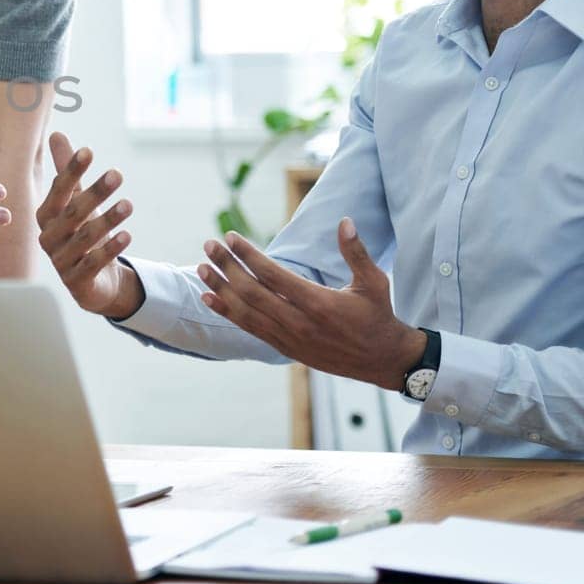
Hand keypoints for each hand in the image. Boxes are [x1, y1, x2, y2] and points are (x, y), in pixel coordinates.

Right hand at [36, 132, 137, 316]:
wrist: (90, 281)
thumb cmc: (80, 234)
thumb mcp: (76, 202)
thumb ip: (67, 172)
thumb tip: (56, 134)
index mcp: (46, 215)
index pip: (59, 190)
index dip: (71, 171)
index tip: (88, 152)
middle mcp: (49, 237)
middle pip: (73, 212)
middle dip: (95, 193)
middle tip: (117, 174)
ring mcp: (61, 261)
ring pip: (84, 238)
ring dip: (107, 219)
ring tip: (129, 204)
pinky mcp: (77, 281)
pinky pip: (93, 264)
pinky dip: (109, 249)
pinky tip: (126, 235)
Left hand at [197, 219, 426, 389]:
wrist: (382, 361)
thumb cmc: (378, 316)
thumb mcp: (374, 282)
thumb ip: (356, 252)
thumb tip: (345, 222)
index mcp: (318, 303)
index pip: (272, 276)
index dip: (248, 256)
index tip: (230, 237)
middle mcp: (299, 323)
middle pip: (252, 292)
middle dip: (227, 266)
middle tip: (208, 245)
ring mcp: (289, 338)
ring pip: (246, 312)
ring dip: (221, 289)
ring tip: (201, 268)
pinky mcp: (285, 348)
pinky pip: (250, 329)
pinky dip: (228, 313)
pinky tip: (209, 298)